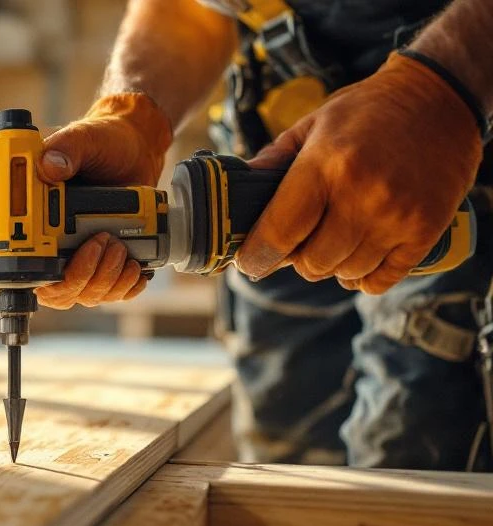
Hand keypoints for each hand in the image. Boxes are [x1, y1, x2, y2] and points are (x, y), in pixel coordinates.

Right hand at [0, 92, 171, 306]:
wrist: (135, 158)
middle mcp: (18, 219)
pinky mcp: (73, 265)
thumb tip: (48, 167)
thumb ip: (69, 146)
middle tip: (48, 273)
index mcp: (7, 180)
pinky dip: (106, 283)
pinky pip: (79, 291)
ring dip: (80, 275)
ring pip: (43, 286)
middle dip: (8, 278)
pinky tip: (127, 265)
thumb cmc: (102, 142)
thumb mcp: (89, 136)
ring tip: (108, 243)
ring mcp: (44, 247)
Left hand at [237, 52, 483, 293]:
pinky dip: (364, 277)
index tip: (249, 262)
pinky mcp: (426, 230)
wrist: (441, 98)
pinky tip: (359, 254)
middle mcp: (363, 194)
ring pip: (345, 274)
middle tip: (300, 241)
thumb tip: (231, 198)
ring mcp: (398, 216)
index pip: (279, 233)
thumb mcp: (312, 125)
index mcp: (326, 165)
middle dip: (297, 258)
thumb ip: (270, 163)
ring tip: (335, 238)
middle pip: (311, 263)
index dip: (256, 256)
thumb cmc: (366, 112)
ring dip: (333, 264)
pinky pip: (380, 280)